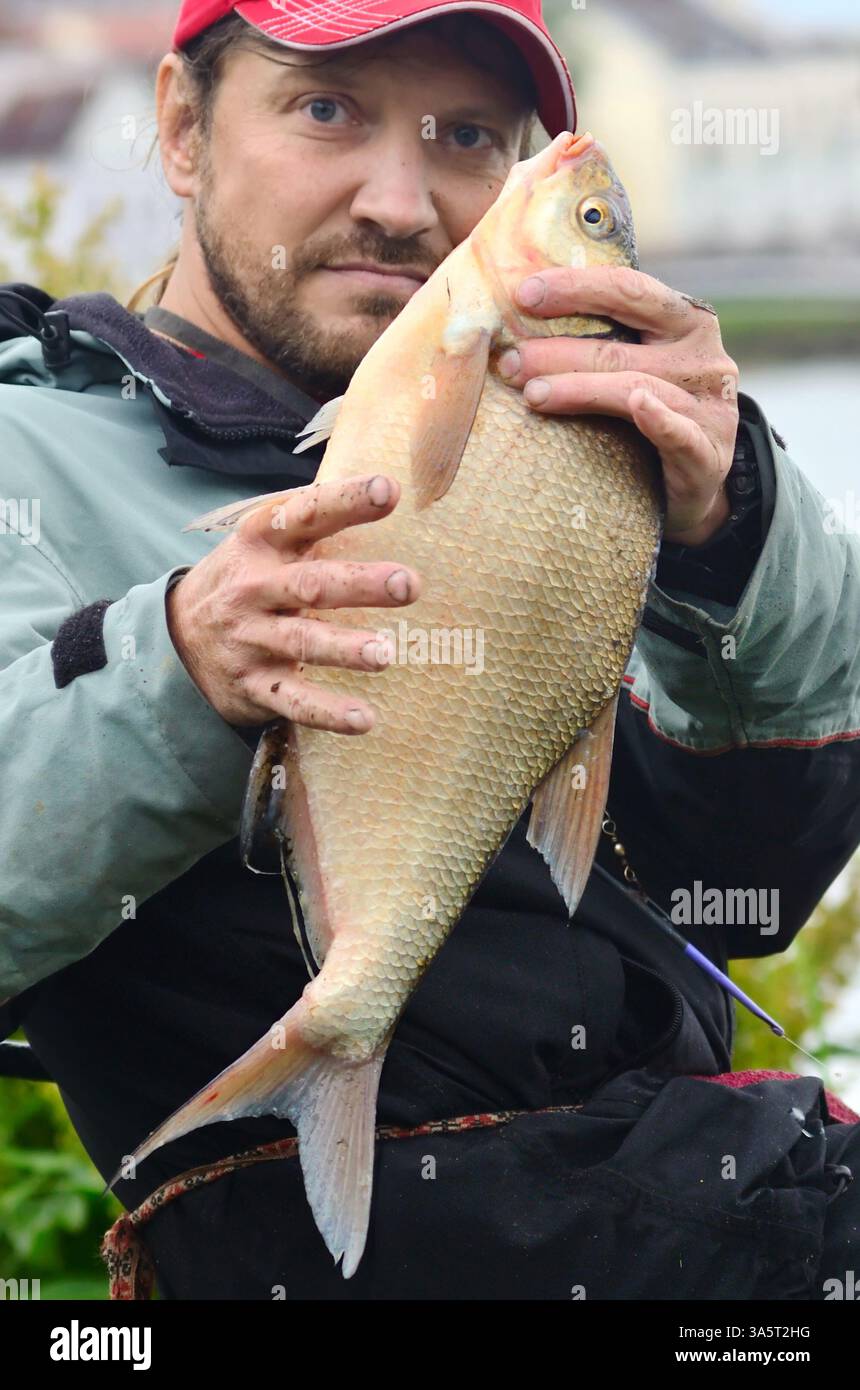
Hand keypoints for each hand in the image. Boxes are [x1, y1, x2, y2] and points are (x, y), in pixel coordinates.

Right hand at [166, 474, 419, 733]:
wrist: (176, 638)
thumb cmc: (246, 580)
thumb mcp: (263, 542)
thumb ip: (312, 518)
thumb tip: (385, 482)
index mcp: (261, 542)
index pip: (305, 514)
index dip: (346, 501)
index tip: (390, 490)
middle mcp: (254, 588)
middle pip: (311, 584)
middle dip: (360, 583)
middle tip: (409, 584)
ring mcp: (251, 639)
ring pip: (301, 642)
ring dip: (345, 649)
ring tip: (386, 654)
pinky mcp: (254, 685)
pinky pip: (294, 702)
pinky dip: (328, 712)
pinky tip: (364, 720)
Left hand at [498, 266, 739, 545]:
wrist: (697, 484)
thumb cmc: (653, 415)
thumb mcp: (637, 366)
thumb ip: (600, 341)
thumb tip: (517, 324)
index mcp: (684, 322)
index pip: (629, 291)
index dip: (576, 288)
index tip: (524, 294)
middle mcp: (701, 356)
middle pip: (622, 345)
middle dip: (560, 351)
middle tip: (511, 361)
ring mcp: (709, 405)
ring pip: (636, 387)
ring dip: (580, 389)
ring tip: (533, 395)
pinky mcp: (709, 452)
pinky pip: (681, 432)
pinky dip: (660, 418)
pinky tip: (639, 406)